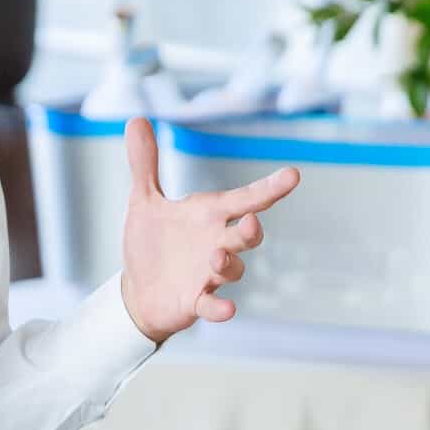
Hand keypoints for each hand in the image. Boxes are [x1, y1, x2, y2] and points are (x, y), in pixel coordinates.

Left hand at [114, 118, 298, 343]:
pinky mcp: (196, 301)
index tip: (293, 175)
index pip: (245, 199)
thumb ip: (144, 163)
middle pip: (247, 236)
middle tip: (251, 222)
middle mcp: (216, 243)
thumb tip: (136, 119)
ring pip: (232, 268)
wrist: (138, 291)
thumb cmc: (151, 244)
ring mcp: (209, 274)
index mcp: (208, 215)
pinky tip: (227, 310)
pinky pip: (213, 305)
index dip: (269, 188)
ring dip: (228, 264)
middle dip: (251, 230)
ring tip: (215, 258)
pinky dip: (219, 308)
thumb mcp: (143, 200)